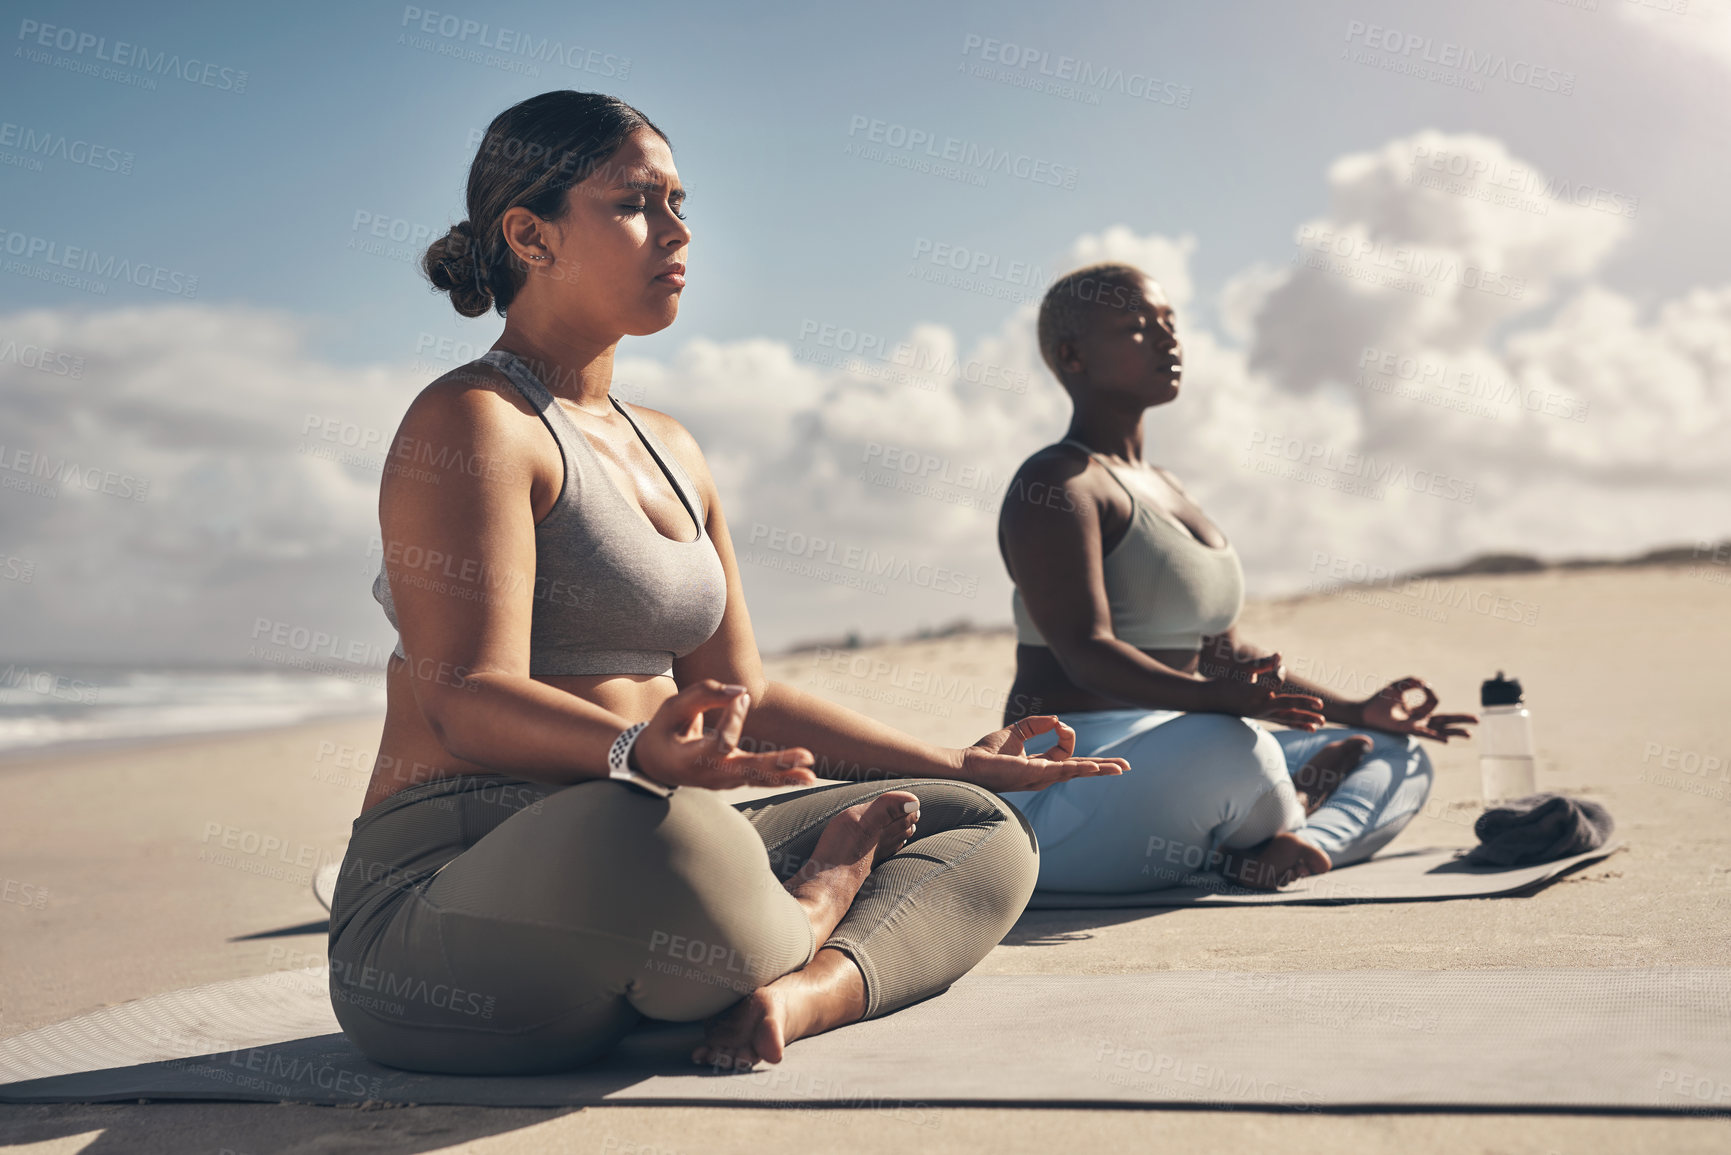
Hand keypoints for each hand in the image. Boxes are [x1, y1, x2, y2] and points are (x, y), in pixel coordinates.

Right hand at [632, 679, 819, 789]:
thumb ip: (703, 694)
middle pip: (748, 770)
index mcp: (690, 759)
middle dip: (778, 763)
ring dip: (787, 775)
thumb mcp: (673, 707)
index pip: (720, 743)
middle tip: (806, 755)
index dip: (734, 720)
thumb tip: (741, 691)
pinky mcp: (735, 779)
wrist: (655, 765)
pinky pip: (760, 779)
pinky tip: (807, 776)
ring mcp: (723, 781)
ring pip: (758, 779)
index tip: (741, 696)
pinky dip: (784, 778)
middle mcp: (709, 775)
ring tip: (812, 774)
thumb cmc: (664, 730)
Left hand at [952, 715, 1128, 792]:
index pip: (1067, 752)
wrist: (968, 764)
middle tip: (1126, 767)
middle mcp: (1044, 773)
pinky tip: (1094, 768)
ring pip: (1076, 771)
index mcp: (1041, 764)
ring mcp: (1040, 776)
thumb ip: (1037, 725)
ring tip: (1119, 768)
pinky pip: (1061, 770)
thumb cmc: (987, 752)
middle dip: (1103, 768)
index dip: (1068, 734)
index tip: (1057, 723)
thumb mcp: (1017, 732)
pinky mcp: (1033, 774)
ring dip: (1098, 769)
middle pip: (1080, 769)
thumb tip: (1057, 720)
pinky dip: (1079, 767)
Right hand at [1198, 650, 1324, 729]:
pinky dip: (1298, 724)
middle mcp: (1258, 706)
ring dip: (1305, 719)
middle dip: (1304, 704)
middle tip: (1320, 704)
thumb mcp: (1242, 667)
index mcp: (1252, 692)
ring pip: (1287, 718)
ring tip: (1322, 722)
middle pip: (1285, 705)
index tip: (1278, 666)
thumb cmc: (1227, 679)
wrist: (1213, 700)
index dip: (1279, 672)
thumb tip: (1280, 655)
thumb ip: (1262, 662)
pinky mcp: (1265, 717)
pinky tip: (1311, 728)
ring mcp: (1262, 714)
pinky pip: (1284, 722)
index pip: (1275, 681)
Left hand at [1356, 677, 1476, 741]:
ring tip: (1469, 734)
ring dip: (1455, 731)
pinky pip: (1425, 733)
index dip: (1429, 691)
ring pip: (1440, 729)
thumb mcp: (1398, 686)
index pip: (1434, 701)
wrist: (1365, 711)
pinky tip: (1447, 739)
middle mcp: (1420, 720)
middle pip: (1446, 720)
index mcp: (1419, 711)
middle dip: (1462, 719)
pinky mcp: (1408, 730)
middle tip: (1478, 720)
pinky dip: (1436, 736)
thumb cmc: (1380, 700)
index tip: (1421, 685)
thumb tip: (1426, 683)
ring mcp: (1416, 726)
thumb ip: (1412, 681)